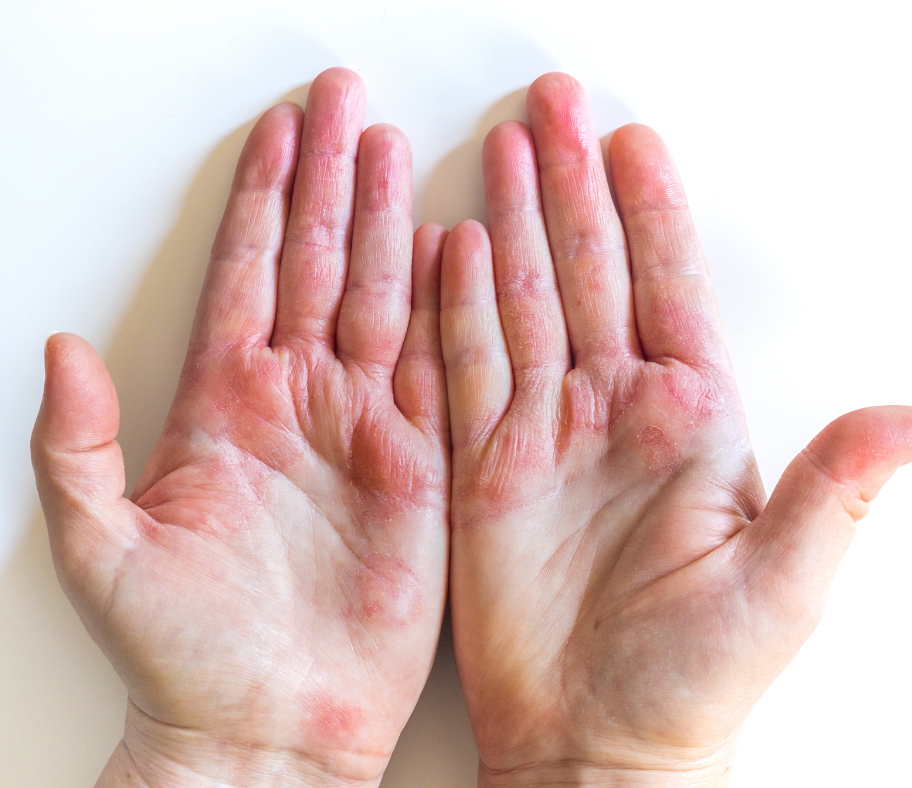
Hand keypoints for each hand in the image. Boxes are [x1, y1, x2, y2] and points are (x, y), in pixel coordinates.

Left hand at [31, 68, 449, 787]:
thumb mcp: (101, 547)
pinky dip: (445, 307)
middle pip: (317, 263)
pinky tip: (453, 251)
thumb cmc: (182, 652)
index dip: (262, 197)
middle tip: (345, 105)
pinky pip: (434, 369)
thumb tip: (60, 348)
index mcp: (224, 403)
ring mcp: (362, 426)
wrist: (267, 726)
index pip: (248, 271)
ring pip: (378, 298)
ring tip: (394, 149)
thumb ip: (78, 444)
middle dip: (331, 178)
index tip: (277, 129)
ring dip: (386, 222)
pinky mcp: (418, 466)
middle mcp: (297, 401)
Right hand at [441, 73, 911, 786]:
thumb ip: (834, 489)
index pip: (668, 290)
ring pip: (525, 305)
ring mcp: (546, 435)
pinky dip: (458, 311)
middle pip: (589, 275)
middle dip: (571, 187)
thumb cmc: (694, 680)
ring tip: (504, 156)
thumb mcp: (784, 585)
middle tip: (553, 109)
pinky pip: (467, 372)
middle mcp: (614, 413)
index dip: (650, 213)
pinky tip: (453, 252)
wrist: (599, 745)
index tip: (632, 141)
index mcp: (691, 423)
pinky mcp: (486, 470)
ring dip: (514, 228)